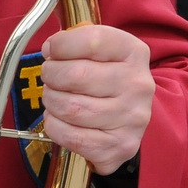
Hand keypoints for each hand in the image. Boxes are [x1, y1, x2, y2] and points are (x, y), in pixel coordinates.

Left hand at [40, 26, 154, 175]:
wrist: (128, 118)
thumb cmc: (106, 78)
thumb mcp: (101, 51)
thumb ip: (77, 41)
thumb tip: (50, 48)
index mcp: (134, 53)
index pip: (92, 41)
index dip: (61, 45)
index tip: (50, 51)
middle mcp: (137, 85)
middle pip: (76, 75)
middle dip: (51, 75)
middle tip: (50, 77)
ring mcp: (131, 118)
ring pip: (70, 108)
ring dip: (51, 102)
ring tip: (55, 97)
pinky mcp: (120, 146)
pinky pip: (71, 137)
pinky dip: (55, 127)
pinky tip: (59, 120)